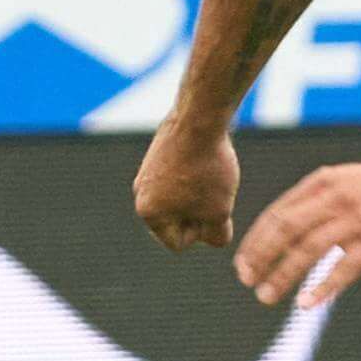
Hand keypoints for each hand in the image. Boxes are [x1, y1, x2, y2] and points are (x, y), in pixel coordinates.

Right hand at [133, 116, 238, 248]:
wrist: (200, 118)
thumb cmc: (208, 169)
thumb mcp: (220, 211)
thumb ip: (216, 235)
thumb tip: (212, 238)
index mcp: (149, 214)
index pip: (177, 242)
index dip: (202, 231)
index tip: (214, 207)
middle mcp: (140, 195)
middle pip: (176, 221)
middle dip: (198, 213)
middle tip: (216, 192)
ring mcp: (146, 173)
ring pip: (179, 199)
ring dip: (198, 195)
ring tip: (212, 175)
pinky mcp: (156, 156)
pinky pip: (178, 179)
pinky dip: (194, 176)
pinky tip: (207, 161)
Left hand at [234, 154, 360, 306]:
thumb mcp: (341, 181)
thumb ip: (310, 201)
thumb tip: (275, 229)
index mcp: (321, 183)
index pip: (277, 214)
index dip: (256, 241)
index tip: (242, 264)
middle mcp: (335, 199)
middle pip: (287, 230)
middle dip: (261, 257)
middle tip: (246, 280)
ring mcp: (357, 220)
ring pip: (310, 250)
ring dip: (284, 275)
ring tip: (266, 296)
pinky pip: (344, 268)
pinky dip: (323, 287)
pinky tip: (306, 303)